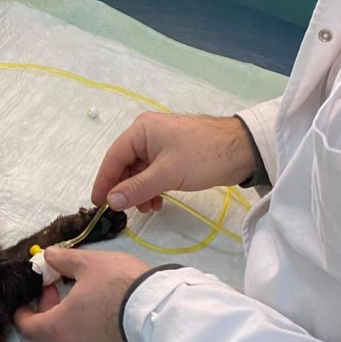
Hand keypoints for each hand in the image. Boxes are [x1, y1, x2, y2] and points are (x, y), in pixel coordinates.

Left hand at [14, 248, 148, 341]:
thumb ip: (63, 259)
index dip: (23, 311)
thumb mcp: (89, 262)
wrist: (162, 313)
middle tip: (61, 286)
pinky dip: (95, 330)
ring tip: (90, 296)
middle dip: (52, 308)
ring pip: (76, 339)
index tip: (31, 296)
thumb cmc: (119, 285)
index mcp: (60, 327)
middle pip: (52, 331)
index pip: (27, 327)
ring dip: (75, 319)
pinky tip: (111, 312)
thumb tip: (47, 255)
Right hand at [92, 113, 255, 212]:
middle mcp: (146, 135)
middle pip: (125, 165)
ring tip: (149, 208)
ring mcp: (160, 145)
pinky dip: (152, 188)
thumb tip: (111, 200)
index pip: (113, 158)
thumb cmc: (202, 156)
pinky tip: (159, 202)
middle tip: (127, 211)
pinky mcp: (173, 155)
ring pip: (140, 172)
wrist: (243, 150)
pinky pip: (153, 173)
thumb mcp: (167, 174)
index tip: (97, 204)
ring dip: (140, 192)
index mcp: (141, 131)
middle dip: (126, 189)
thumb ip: (136, 188)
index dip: (104, 182)